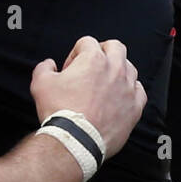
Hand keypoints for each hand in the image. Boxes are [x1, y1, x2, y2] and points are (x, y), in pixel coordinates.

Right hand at [29, 37, 145, 158]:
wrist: (76, 139)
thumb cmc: (58, 109)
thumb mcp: (40, 83)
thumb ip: (44, 67)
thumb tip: (49, 64)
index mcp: (93, 60)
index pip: (87, 42)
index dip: (74, 53)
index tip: (68, 69)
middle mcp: (115, 70)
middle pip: (115, 47)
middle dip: (102, 50)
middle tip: (91, 64)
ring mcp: (128, 88)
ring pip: (130, 67)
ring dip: (117, 69)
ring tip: (104, 81)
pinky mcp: (135, 107)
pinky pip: (139, 90)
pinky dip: (130, 89)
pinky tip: (119, 95)